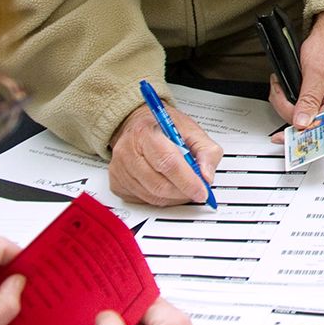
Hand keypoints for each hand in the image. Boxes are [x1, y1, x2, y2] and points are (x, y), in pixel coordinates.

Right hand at [108, 103, 223, 205]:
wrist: (136, 124)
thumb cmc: (162, 126)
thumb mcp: (191, 130)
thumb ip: (206, 151)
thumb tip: (207, 177)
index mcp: (146, 133)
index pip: (168, 163)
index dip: (188, 181)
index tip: (202, 191)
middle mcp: (128, 151)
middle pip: (159, 184)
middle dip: (183, 192)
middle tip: (197, 190)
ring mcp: (119, 169)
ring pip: (152, 196)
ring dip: (173, 197)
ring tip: (183, 186)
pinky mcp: (116, 183)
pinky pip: (143, 200)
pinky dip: (160, 199)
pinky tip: (166, 185)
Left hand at [267, 11, 323, 131]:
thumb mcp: (316, 71)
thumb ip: (309, 98)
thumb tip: (302, 122)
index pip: (319, 124)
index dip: (298, 129)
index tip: (282, 137)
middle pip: (309, 122)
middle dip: (287, 108)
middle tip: (277, 90)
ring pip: (303, 116)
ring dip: (286, 103)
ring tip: (280, 86)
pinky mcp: (322, 98)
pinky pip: (304, 108)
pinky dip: (290, 100)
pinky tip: (285, 90)